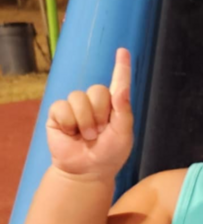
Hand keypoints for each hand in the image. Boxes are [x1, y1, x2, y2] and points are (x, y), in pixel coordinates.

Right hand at [46, 47, 133, 178]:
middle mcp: (95, 103)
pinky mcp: (58, 113)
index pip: (118, 84)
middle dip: (99, 114)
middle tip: (99, 133)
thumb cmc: (109, 155)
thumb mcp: (123, 134)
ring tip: (87, 137)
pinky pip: (62, 107)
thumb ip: (123, 110)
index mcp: (114, 107)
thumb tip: (122, 88)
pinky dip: (68, 123)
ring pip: (78, 98)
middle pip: (97, 90)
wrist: (87, 172)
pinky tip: (70, 134)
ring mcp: (75, 107)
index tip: (123, 51)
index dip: (121, 68)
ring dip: (85, 122)